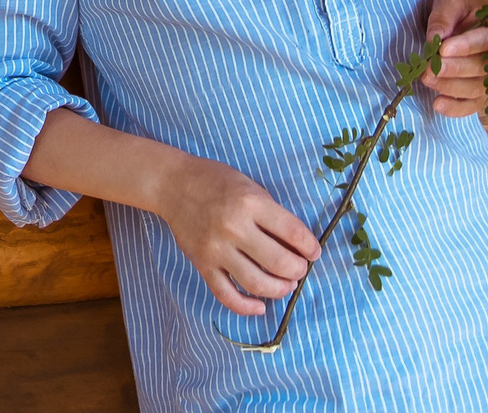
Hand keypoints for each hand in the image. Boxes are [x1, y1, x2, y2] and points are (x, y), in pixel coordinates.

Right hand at [149, 155, 321, 316]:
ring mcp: (216, 249)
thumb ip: (272, 215)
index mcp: (250, 203)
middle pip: (278, 262)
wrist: (173, 185)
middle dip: (297, 270)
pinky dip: (246, 306)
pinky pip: (226, 294)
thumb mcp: (250, 187)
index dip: (310, 246)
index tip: (314, 252)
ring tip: (286, 285)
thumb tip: (297, 246)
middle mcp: (234, 227)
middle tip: (300, 269)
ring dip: (279, 289)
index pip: (292, 232)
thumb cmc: (217, 182)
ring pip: (256, 283)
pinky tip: (260, 306)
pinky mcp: (202, 264)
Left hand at [420, 0, 487, 118]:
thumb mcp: (449, 2)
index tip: (443, 50)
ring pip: (477, 88)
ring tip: (427, 80)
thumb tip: (436, 37)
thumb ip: (443, 16)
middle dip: (455, 69)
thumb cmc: (454, 9)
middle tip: (430, 68)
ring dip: (451, 87)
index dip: (467, 46)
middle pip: (483, 68)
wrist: (450, 21)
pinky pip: (472, 105)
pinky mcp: (479, 92)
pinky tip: (437, 104)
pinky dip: (456, 108)